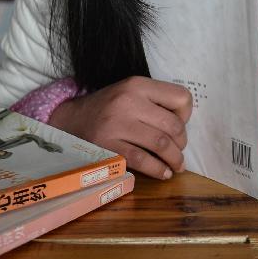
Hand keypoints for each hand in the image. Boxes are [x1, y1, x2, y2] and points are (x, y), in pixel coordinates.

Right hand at [48, 76, 192, 179]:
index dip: (186, 114)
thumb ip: (155, 102)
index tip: (179, 125)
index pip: (181, 97)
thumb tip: (184, 126)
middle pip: (174, 125)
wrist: (70, 119)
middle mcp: (128, 101)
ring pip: (161, 144)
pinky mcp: (107, 146)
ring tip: (176, 166)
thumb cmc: (108, 108)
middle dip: (182, 143)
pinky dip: (158, 170)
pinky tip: (163, 174)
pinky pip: (142, 160)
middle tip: (179, 151)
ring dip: (175, 159)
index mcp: (138, 85)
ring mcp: (117, 124)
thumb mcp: (131, 93)